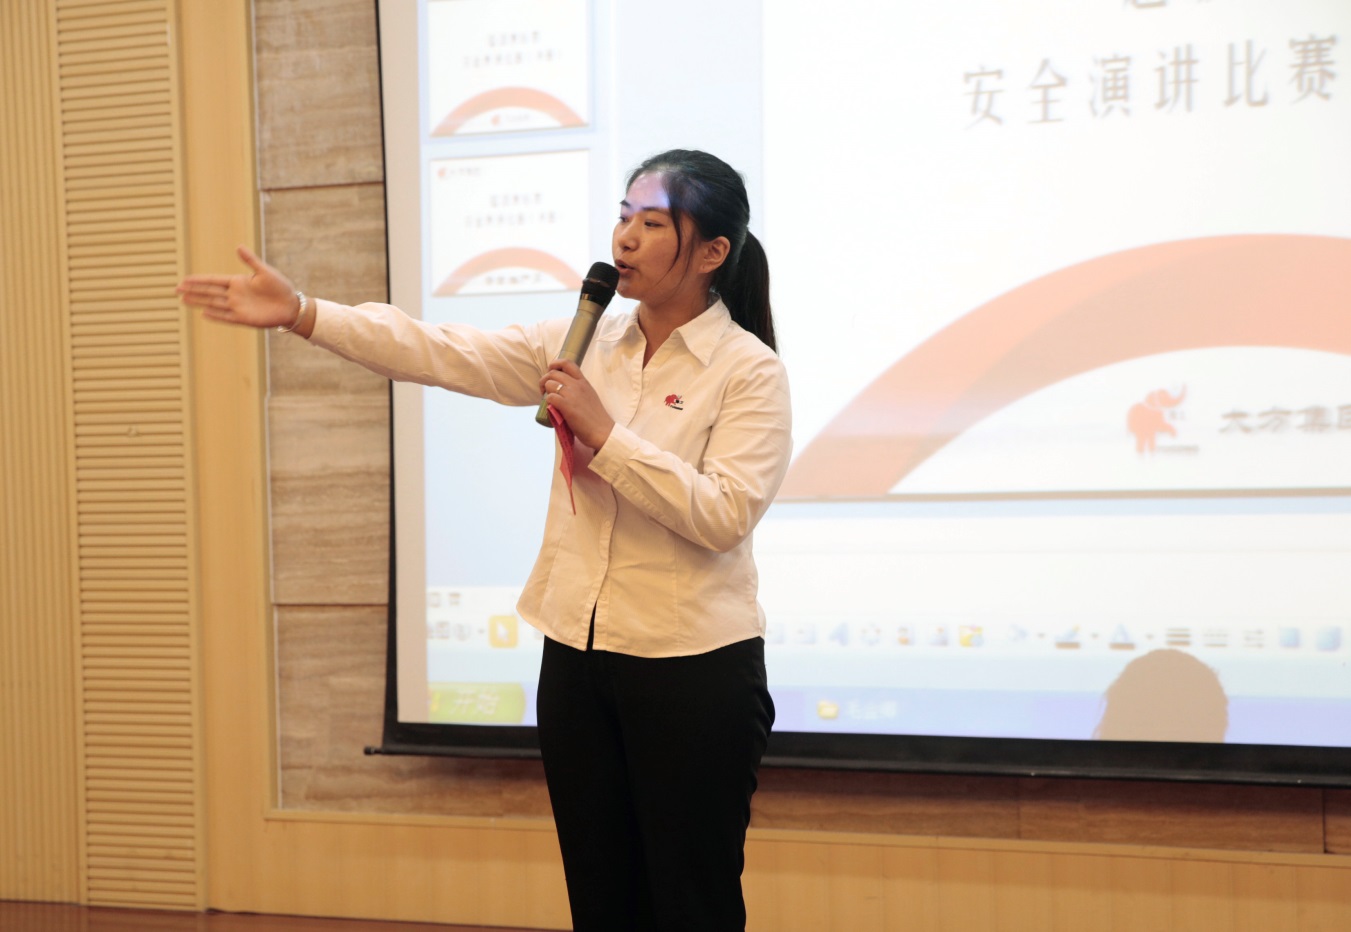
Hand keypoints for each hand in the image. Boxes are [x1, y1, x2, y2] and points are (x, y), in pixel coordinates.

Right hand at [176, 245, 301, 330]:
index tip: (184, 280)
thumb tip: (237, 246)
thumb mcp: (264, 271)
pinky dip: (215, 315)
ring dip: (199, 302)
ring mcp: (238, 307)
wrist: (291, 305)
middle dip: (193, 291)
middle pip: (209, 292)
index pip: (213, 280)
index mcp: (238, 281)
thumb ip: (250, 261)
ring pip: (213, 304)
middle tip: (176, 289)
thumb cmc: (280, 287)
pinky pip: (226, 317)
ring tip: (183, 300)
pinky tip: (203, 313)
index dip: (198, 280)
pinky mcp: (244, 318)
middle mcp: (234, 294)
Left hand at [540, 360, 614, 450]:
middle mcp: (577, 385)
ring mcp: (572, 395)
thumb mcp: (590, 397)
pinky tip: (552, 408)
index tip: (550, 371)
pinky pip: (550, 397)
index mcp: (584, 382)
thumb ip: (579, 391)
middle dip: (544, 380)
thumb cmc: (597, 418)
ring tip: (547, 400)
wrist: (603, 431)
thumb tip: (563, 392)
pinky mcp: (567, 406)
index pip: (567, 363)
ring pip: (549, 384)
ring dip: (544, 391)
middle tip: (544, 390)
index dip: (555, 364)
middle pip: (553, 373)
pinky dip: (547, 401)